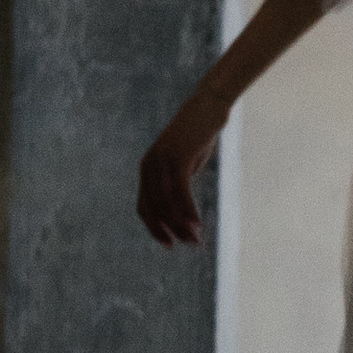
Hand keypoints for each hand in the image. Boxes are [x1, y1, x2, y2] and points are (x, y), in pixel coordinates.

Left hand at [136, 90, 224, 247]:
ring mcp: (161, 161)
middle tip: (189, 246)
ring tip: (196, 240)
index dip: (155, 229)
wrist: (207, 107)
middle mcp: (149, 166)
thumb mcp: (185, 161)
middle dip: (170, 231)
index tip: (170, 245)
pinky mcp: (177, 157)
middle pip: (154, 209)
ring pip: (167, 203)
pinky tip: (197, 223)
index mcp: (148, 169)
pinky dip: (188, 210)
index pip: (145, 207)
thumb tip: (181, 205)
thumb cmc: (199, 134)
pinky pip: (180, 191)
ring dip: (182, 225)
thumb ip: (178, 180)